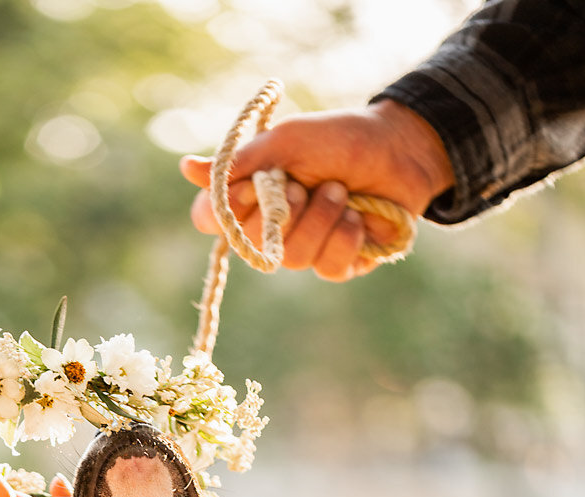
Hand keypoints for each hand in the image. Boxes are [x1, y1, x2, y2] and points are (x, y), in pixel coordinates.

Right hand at [179, 100, 453, 281]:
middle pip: (253, 244)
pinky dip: (344, 237)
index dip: (221, 216)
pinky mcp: (341, 263)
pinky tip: (357, 217)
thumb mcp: (288, 141)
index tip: (243, 194)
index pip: (213, 220)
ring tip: (340, 191)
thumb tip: (186, 169)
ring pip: (293, 259)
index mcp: (253, 192)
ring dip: (320, 219)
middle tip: (304, 184)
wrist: (398, 150)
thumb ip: (243, 160)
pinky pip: (328, 269)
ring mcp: (308, 247)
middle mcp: (275, 225)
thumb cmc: (339, 138)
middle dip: (283, 212)